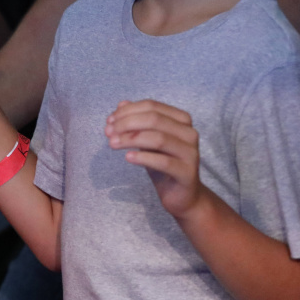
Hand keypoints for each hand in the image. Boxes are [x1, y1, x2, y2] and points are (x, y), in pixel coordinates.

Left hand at [106, 100, 203, 218]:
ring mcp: (191, 153)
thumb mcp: (147, 139)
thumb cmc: (162, 162)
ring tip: (112, 144)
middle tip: (108, 132)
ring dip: (130, 139)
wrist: (181, 195)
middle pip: (154, 120)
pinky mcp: (188, 172)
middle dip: (126, 123)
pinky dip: (143, 157)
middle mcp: (190, 133)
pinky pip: (164, 162)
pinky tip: (128, 157)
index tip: (109, 120)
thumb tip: (121, 104)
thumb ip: (137, 121)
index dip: (127, 111)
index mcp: (181, 120)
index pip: (152, 106)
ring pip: (158, 138)